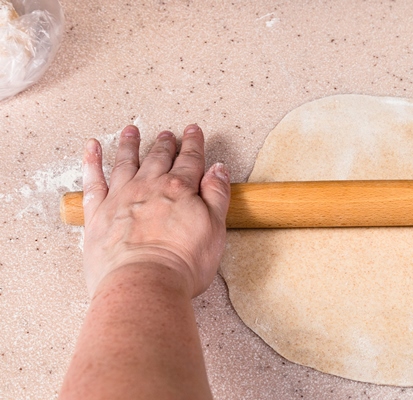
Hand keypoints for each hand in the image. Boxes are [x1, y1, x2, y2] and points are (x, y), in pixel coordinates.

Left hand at [82, 124, 230, 296]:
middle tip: (167, 133)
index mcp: (180, 189)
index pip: (190, 160)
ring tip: (131, 131)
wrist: (143, 283)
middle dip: (165, 144)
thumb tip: (218, 169)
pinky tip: (92, 148)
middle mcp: (149, 186)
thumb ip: (216, 195)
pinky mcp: (98, 213)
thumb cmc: (182, 263)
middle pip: (158, 158)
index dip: (194, 144)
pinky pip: (93, 180)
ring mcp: (121, 197)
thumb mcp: (215, 228)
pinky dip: (92, 161)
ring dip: (130, 144)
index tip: (194, 131)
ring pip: (126, 162)